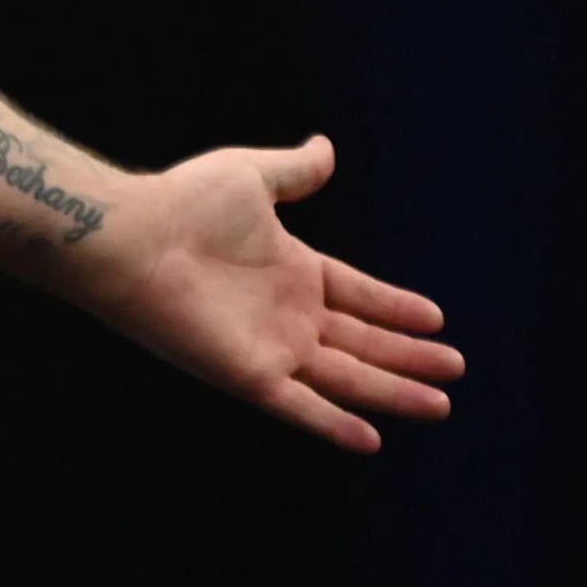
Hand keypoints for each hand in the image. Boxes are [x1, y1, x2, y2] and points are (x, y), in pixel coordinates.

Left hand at [72, 136, 461, 451]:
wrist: (132, 239)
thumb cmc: (183, 203)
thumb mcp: (251, 177)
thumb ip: (293, 171)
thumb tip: (325, 147)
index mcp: (290, 268)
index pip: (356, 294)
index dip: (394, 307)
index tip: (435, 319)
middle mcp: (286, 313)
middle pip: (361, 342)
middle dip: (408, 356)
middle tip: (454, 369)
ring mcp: (270, 346)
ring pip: (347, 377)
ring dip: (393, 392)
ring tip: (440, 405)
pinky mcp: (249, 374)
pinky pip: (301, 406)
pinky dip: (334, 423)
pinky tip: (372, 439)